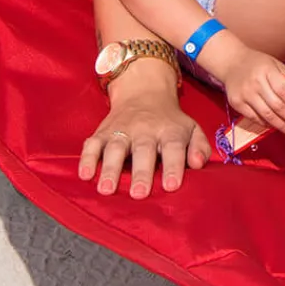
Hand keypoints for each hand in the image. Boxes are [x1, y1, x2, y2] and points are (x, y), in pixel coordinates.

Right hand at [78, 63, 210, 198]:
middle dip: (141, 172)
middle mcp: (145, 129)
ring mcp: (122, 130)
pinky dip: (87, 158)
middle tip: (139, 194)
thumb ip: (199, 146)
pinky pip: (92, 144)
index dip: (173, 165)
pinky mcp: (102, 132)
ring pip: (115, 147)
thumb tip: (199, 164)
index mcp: (170, 130)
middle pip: (143, 150)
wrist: (144, 92)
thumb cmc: (170, 121)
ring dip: (110, 168)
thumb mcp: (191, 128)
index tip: (172, 185)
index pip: (173, 147)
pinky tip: (85, 174)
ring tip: (106, 190)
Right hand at [218, 45, 284, 135]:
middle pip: (276, 106)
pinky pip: (255, 118)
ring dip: (281, 126)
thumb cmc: (258, 64)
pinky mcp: (236, 104)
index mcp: (267, 71)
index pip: (284, 91)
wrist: (232, 63)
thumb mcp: (275, 64)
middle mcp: (255, 83)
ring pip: (266, 115)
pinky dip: (267, 124)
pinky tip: (276, 126)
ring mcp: (244, 94)